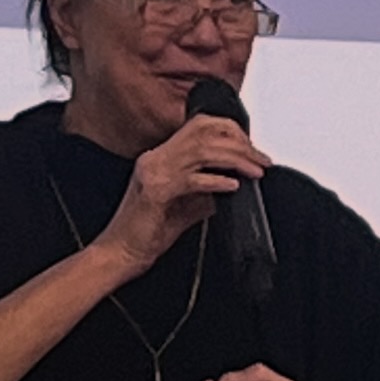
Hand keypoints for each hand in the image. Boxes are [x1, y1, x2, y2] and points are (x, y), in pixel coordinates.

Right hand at [95, 114, 267, 276]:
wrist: (118, 254)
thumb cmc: (145, 233)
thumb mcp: (184, 207)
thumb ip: (206, 191)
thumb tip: (234, 182)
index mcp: (159, 157)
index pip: (199, 126)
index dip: (230, 131)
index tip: (252, 150)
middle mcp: (154, 159)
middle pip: (203, 132)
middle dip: (239, 143)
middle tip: (261, 160)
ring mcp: (152, 172)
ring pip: (201, 151)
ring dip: (234, 159)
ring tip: (254, 170)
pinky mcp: (154, 192)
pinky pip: (191, 179)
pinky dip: (216, 180)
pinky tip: (232, 186)